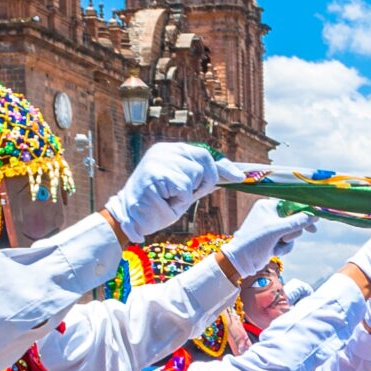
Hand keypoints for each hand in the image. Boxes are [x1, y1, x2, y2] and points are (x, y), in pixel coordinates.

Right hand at [105, 144, 244, 241]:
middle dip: (203, 184)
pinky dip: (179, 200)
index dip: (222, 167)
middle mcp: (164, 150)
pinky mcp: (156, 172)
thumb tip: (230, 175)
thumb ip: (202, 180)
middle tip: (183, 196)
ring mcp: (159, 159)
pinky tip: (164, 201)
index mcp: (171, 151)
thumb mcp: (185, 189)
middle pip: (204, 163)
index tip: (239, 177)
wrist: (131, 219)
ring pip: (195, 175)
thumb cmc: (158, 206)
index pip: (203, 153)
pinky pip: (184, 188)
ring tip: (168, 198)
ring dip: (187, 194)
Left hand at [224, 199, 315, 277]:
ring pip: (293, 233)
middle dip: (292, 232)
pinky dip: (284, 248)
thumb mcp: (277, 230)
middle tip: (286, 238)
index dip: (303, 212)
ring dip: (287, 242)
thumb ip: (297, 222)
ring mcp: (272, 228)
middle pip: (294, 220)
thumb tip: (315, 215)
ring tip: (276, 247)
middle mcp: (270, 215)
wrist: (241, 261)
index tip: (314, 220)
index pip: (291, 205)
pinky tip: (274, 252)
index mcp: (268, 206)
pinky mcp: (274, 239)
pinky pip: (288, 241)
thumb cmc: (255, 241)